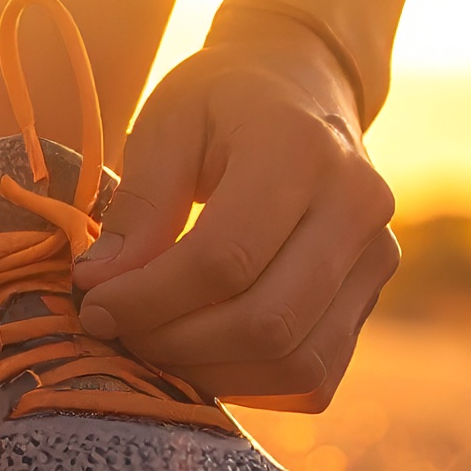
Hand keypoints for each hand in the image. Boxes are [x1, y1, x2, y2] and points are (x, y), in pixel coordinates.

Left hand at [73, 20, 397, 410]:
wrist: (303, 87)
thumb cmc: (223, 100)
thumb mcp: (167, 122)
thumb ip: (140, 204)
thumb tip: (101, 287)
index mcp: (300, 147)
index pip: (224, 259)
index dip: (149, 298)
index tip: (94, 303)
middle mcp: (356, 205)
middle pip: (267, 323)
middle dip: (175, 343)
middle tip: (117, 329)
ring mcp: (377, 256)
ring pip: (297, 363)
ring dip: (210, 372)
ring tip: (153, 342)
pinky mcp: (371, 296)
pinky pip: (315, 376)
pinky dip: (250, 382)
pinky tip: (200, 351)